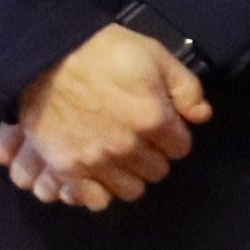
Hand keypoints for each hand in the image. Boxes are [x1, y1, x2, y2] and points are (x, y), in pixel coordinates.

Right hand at [0, 25, 209, 210]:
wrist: (47, 53)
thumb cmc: (102, 50)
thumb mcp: (154, 54)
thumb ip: (185, 87)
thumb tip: (202, 116)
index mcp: (153, 118)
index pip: (180, 147)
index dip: (172, 134)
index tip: (160, 125)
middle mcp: (128, 146)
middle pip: (157, 171)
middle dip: (152, 154)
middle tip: (138, 138)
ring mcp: (96, 160)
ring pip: (131, 189)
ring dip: (129, 174)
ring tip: (118, 157)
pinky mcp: (67, 167)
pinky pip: (95, 199)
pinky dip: (99, 191)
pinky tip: (98, 175)